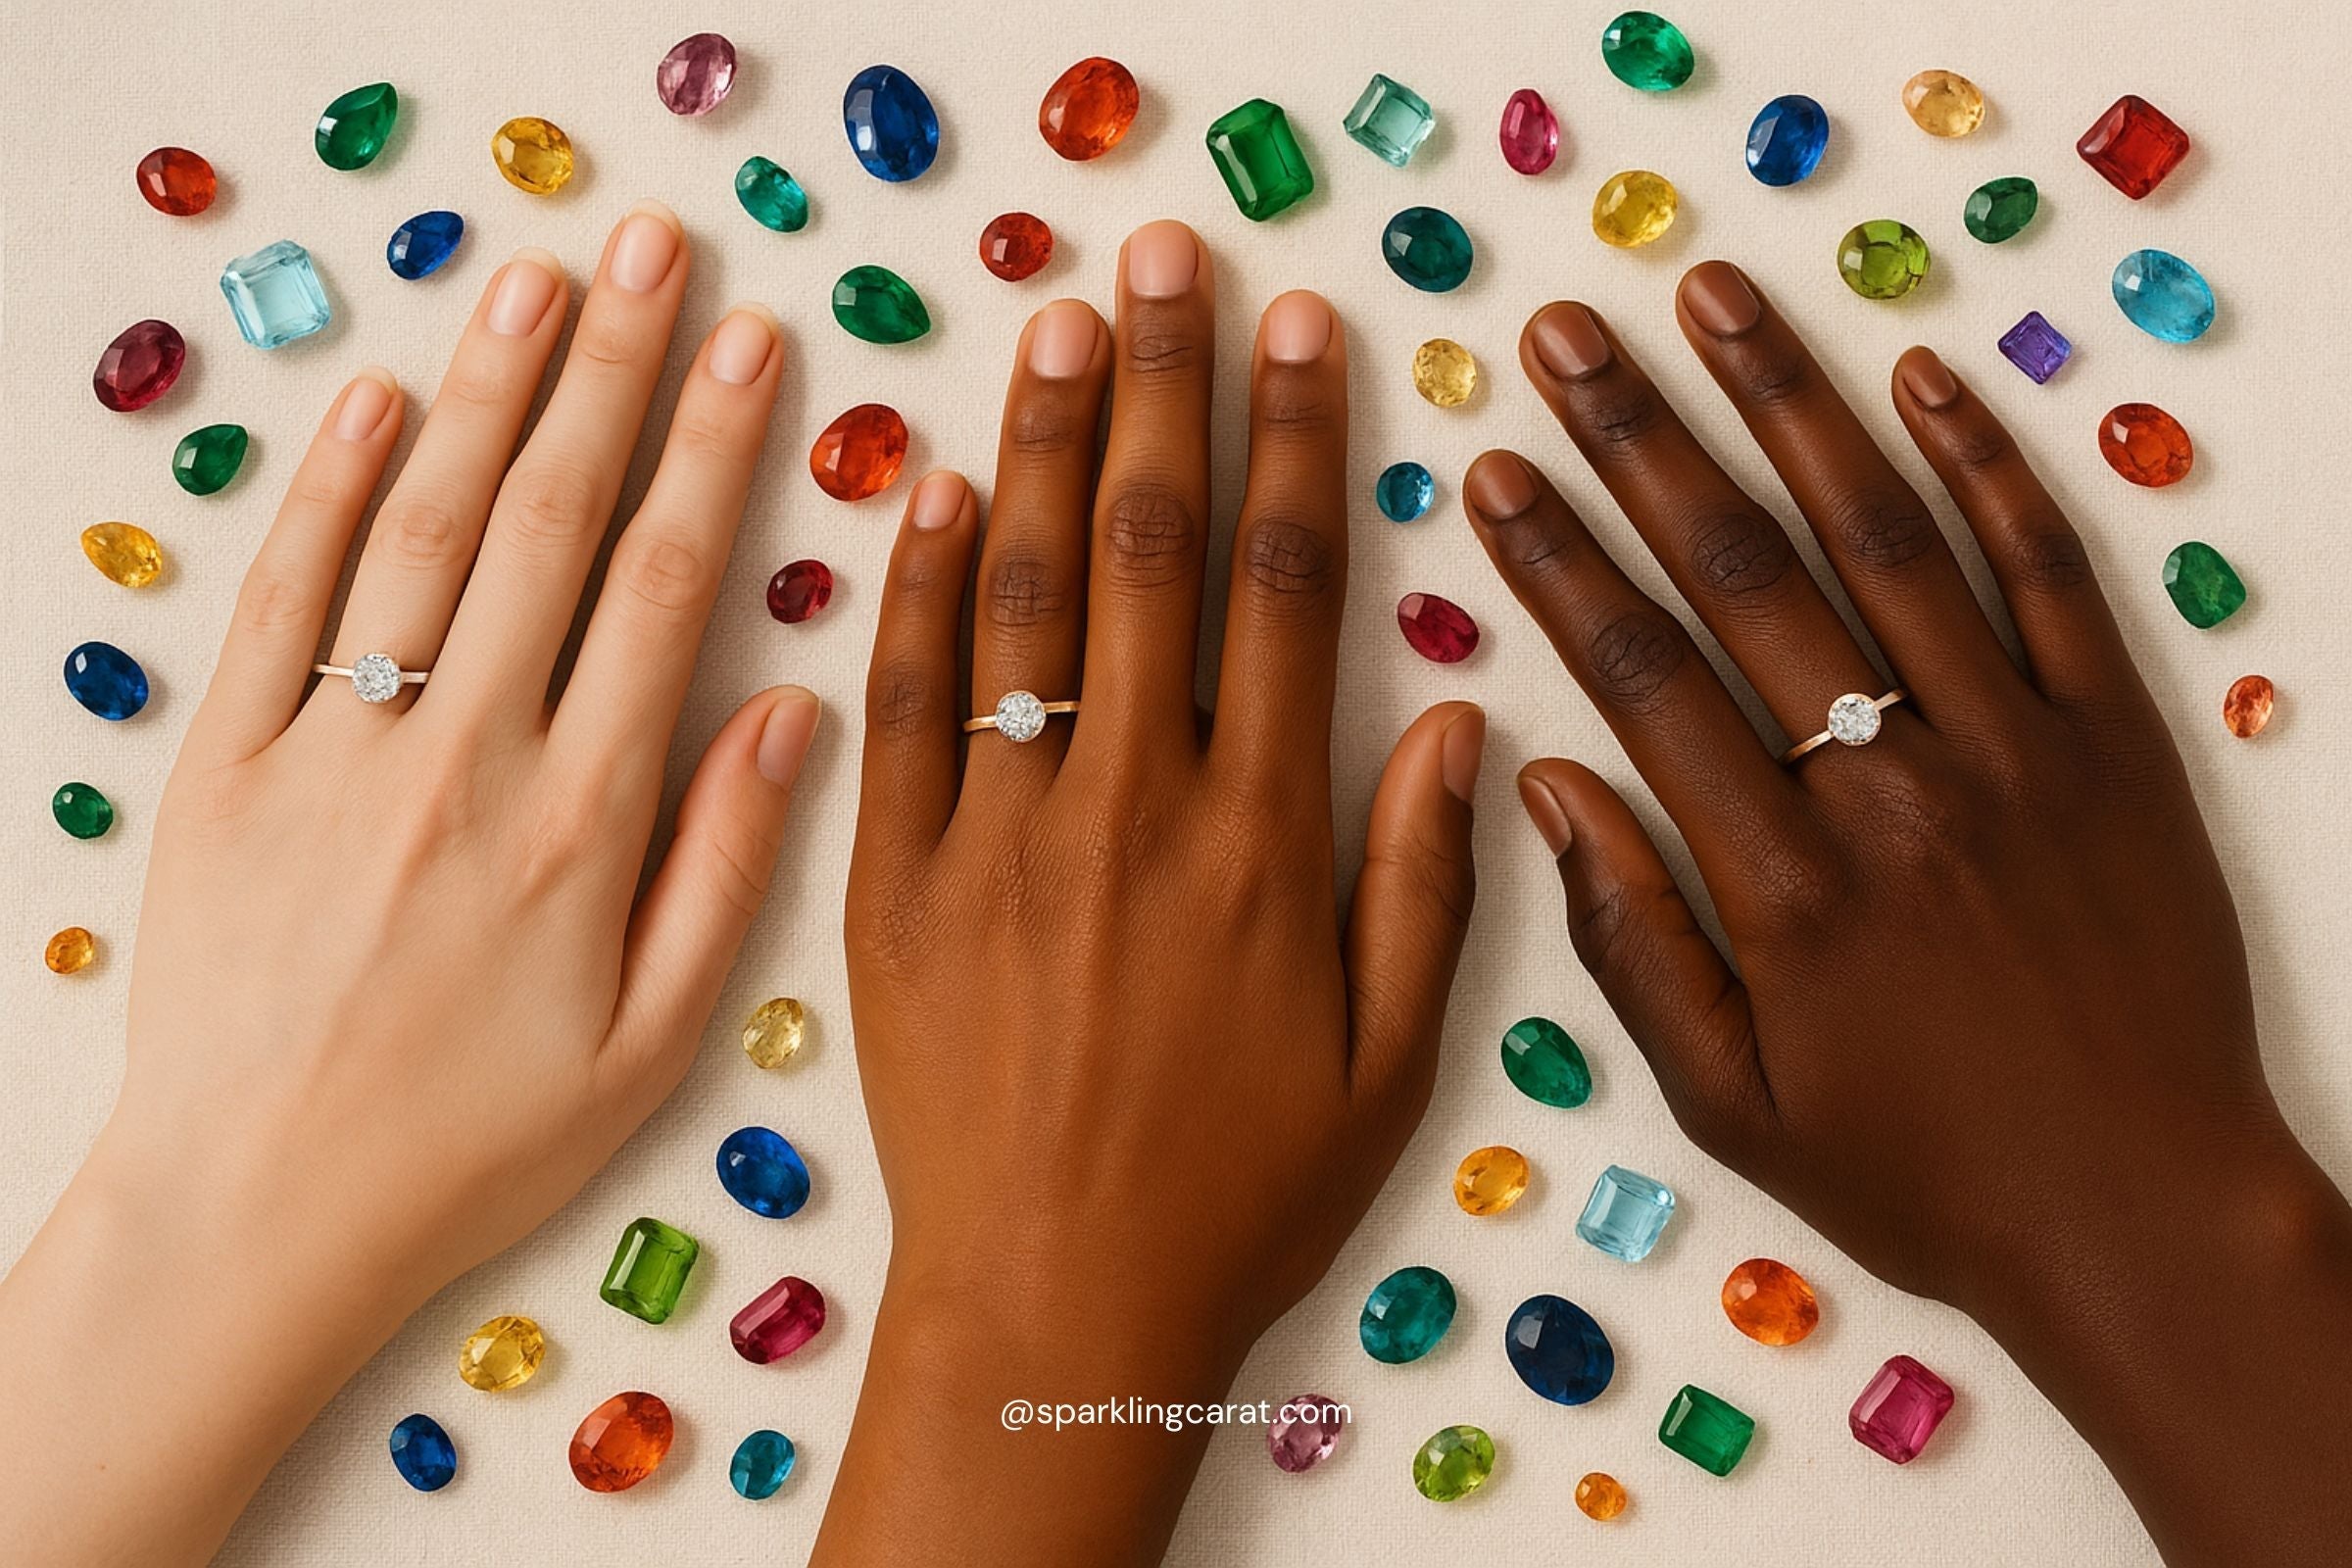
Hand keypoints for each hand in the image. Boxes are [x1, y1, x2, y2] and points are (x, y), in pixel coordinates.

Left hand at [0, 203, 812, 1564]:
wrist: (256, 1214)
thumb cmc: (475, 1140)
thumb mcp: (652, 1041)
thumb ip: (727, 870)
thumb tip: (794, 715)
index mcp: (583, 824)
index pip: (664, 589)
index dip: (712, 449)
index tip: (750, 343)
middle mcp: (463, 761)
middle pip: (553, 522)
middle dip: (613, 370)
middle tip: (657, 248)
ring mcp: (334, 753)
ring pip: (427, 533)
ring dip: (489, 391)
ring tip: (540, 277)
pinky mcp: (226, 767)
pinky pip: (285, 602)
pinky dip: (331, 490)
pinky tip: (381, 398)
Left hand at [815, 220, 1484, 1564]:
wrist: (1054, 1307)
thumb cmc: (1236, 1194)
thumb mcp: (1388, 1062)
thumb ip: (1428, 882)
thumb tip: (1462, 716)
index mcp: (1263, 842)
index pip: (1285, 591)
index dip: (1296, 445)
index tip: (1300, 334)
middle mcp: (1131, 808)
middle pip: (1149, 553)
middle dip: (1165, 389)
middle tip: (1167, 262)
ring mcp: (1000, 837)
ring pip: (1021, 599)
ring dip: (1041, 446)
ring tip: (1057, 323)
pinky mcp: (893, 882)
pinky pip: (902, 708)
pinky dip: (915, 590)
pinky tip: (931, 489)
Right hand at [1463, 261, 2351, 1565]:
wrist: (2148, 1214)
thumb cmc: (1924, 1173)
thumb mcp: (1730, 1102)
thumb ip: (1627, 941)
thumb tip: (1542, 784)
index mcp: (1781, 884)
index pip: (1641, 676)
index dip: (1557, 561)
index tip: (1496, 470)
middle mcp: (1889, 786)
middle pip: (1742, 575)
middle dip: (1639, 440)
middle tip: (1566, 339)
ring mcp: (2014, 748)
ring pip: (1884, 539)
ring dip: (1788, 405)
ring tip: (1711, 301)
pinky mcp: (2117, 740)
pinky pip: (2048, 574)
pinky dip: (1985, 466)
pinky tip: (1919, 376)